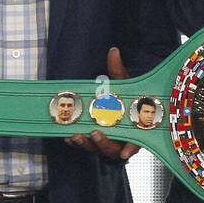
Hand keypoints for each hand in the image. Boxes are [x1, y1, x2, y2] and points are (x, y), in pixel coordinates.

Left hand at [66, 47, 140, 161]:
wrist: (116, 103)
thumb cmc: (125, 96)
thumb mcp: (124, 82)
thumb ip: (118, 70)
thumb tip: (113, 50)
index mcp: (134, 128)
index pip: (135, 142)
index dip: (131, 148)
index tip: (125, 152)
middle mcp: (121, 139)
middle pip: (113, 149)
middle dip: (102, 144)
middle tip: (95, 133)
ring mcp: (107, 142)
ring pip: (97, 148)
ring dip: (86, 144)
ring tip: (76, 135)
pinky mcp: (93, 142)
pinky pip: (85, 145)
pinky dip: (76, 142)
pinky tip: (68, 136)